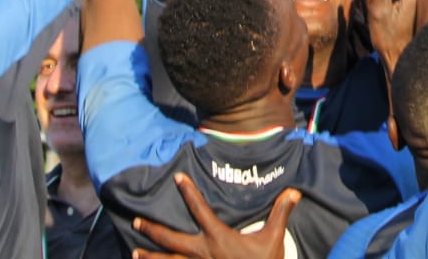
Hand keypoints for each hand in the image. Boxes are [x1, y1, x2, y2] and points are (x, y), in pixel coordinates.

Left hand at [129, 172, 298, 258]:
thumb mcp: (273, 239)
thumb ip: (280, 213)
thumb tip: (294, 191)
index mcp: (218, 238)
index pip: (199, 210)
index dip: (188, 192)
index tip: (177, 178)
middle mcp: (202, 253)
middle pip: (171, 240)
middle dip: (152, 230)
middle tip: (135, 221)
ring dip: (150, 257)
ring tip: (134, 253)